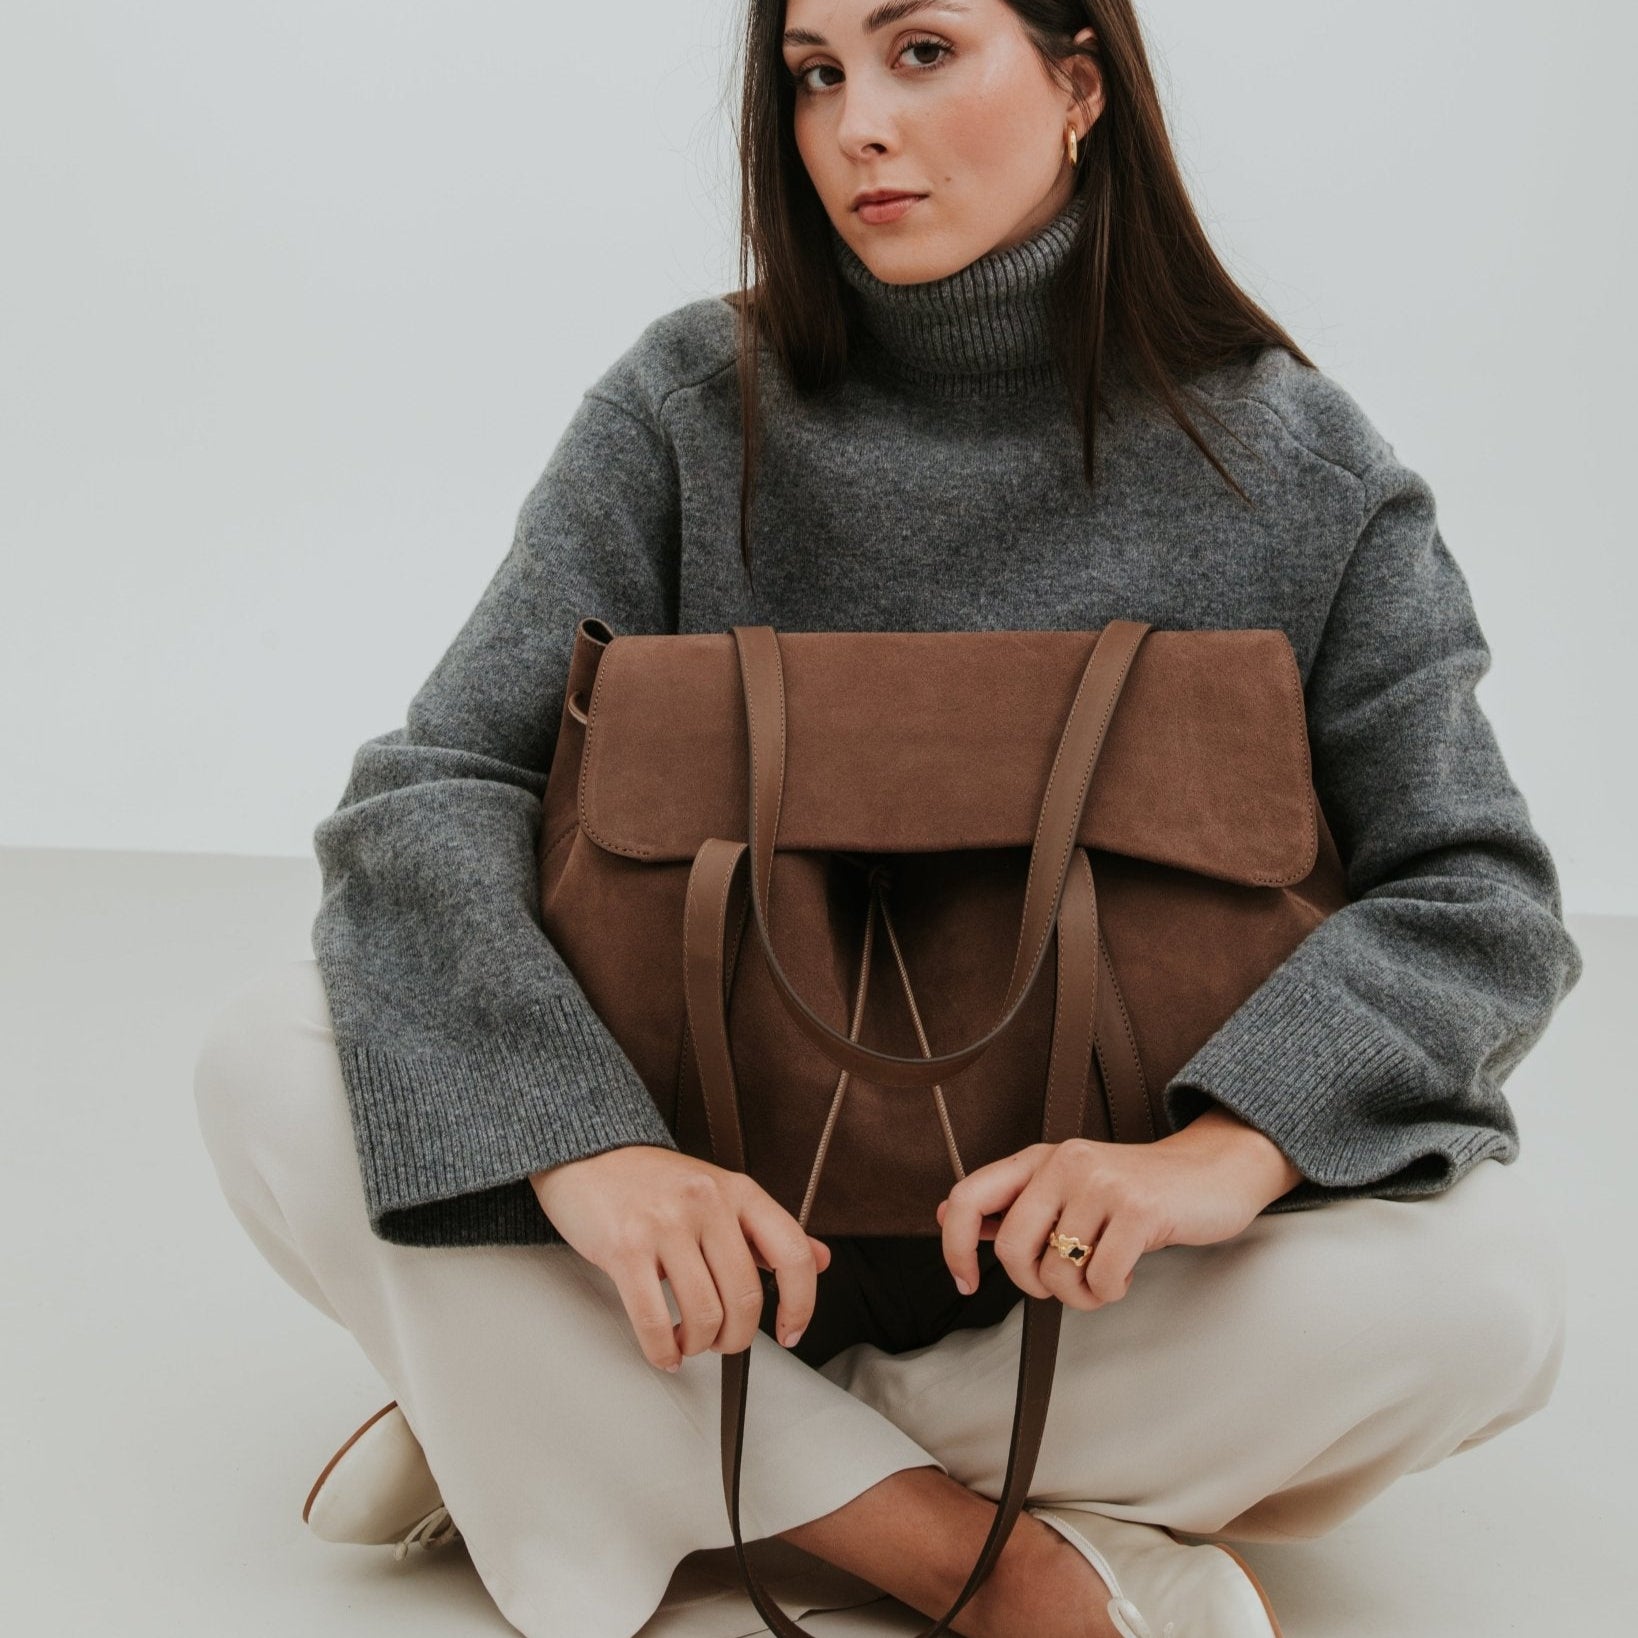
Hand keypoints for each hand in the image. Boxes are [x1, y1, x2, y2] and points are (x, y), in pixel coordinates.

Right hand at [529, 1145, 832, 1371]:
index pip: (793, 1253)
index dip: (801, 1303)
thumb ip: (766, 1231)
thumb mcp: (721, 1193)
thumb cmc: (653, 1181)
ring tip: (688, 1340)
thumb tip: (821, 1259)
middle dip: (736, 1337)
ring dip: (698, 1343)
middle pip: (745, 1297)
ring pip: (704, 1314)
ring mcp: (665, 1224)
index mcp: (738, 1191)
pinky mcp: (625, 1248)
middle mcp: (707, 1203)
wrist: (588, 1154)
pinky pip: (654, 1320)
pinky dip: (662, 1350)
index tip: (791, 1331)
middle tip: (721, 1341)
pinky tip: (664, 1350)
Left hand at [935, 1108, 1302, 1309]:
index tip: (966, 1282)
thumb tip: (949, 1215)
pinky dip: (1112, 1292)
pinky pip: (1102, 1279)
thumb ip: (1014, 1203)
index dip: (955, 1246)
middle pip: (1013, 1249)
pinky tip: (1127, 1272)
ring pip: (1057, 1273)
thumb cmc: (1138, 1188)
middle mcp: (1065, 1163)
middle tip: (1065, 1282)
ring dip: (1081, 1294)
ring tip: (1105, 1273)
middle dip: (1035, 1285)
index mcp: (1040, 1158)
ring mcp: (1102, 1184)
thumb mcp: (1069, 1186)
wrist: (1212, 1170)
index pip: (969, 1197)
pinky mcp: (1139, 1210)